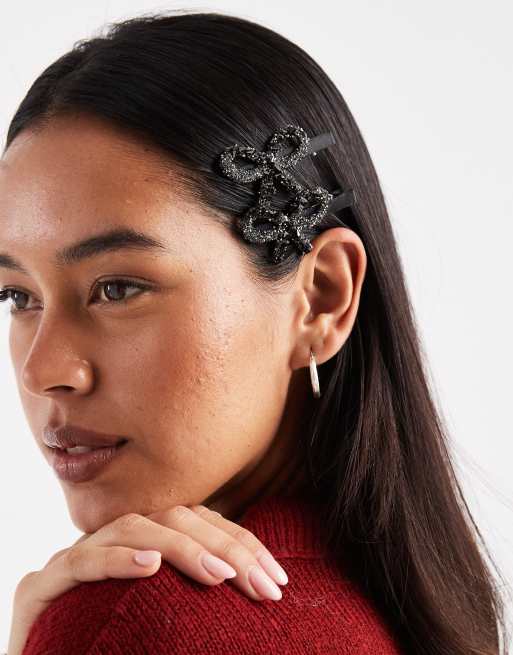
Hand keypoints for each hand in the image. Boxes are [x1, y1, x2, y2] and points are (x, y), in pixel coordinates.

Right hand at [7, 504, 287, 654]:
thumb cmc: (109, 646)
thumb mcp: (166, 621)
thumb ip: (198, 599)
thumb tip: (262, 592)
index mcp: (146, 543)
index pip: (201, 525)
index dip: (242, 546)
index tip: (278, 580)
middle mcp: (115, 540)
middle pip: (176, 519)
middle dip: (226, 549)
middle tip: (264, 586)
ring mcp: (79, 557)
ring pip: (134, 527)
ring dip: (180, 547)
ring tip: (219, 576)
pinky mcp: (43, 585)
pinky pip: (82, 561)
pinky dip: (117, 559)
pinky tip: (149, 566)